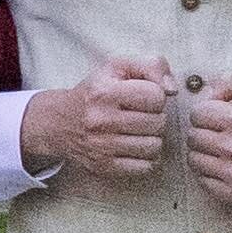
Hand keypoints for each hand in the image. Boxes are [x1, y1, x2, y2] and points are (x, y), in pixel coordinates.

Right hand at [19, 58, 171, 180]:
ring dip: (152, 138)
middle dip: (155, 118)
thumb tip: (172, 90)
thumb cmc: (96, 92)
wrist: (59, 122)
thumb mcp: (118, 67)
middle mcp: (101, 120)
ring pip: (154, 147)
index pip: (156, 96)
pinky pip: (145, 167)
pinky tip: (134, 147)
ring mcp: (102, 146)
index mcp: (105, 92)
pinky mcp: (104, 166)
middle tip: (140, 115)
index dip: (155, 95)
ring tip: (138, 131)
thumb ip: (152, 66)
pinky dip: (145, 158)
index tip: (142, 97)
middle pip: (158, 123)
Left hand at [184, 74, 231, 216]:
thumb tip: (207, 90)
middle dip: (204, 131)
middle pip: (193, 136)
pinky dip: (210, 172)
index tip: (216, 116)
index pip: (198, 113)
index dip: (206, 112)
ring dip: (204, 152)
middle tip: (219, 133)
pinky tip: (225, 165)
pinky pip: (202, 179)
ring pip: (193, 158)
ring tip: (221, 149)